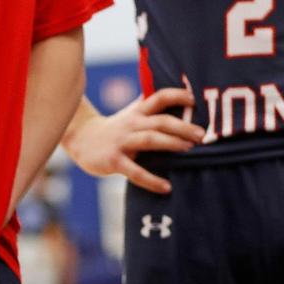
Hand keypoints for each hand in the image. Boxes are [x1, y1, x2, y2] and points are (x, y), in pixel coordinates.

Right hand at [62, 89, 201, 193]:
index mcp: (138, 112)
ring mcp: (122, 142)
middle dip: (182, 126)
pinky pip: (135, 171)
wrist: (81, 140)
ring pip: (150, 139)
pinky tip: (166, 187)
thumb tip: (181, 99)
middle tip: (202, 134)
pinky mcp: (114, 161)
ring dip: (171, 143)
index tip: (195, 100)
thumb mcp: (131, 115)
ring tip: (189, 150)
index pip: (159, 98)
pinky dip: (152, 180)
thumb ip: (152, 108)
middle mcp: (131, 124)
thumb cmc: (115, 129)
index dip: (177, 96)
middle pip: (160, 121)